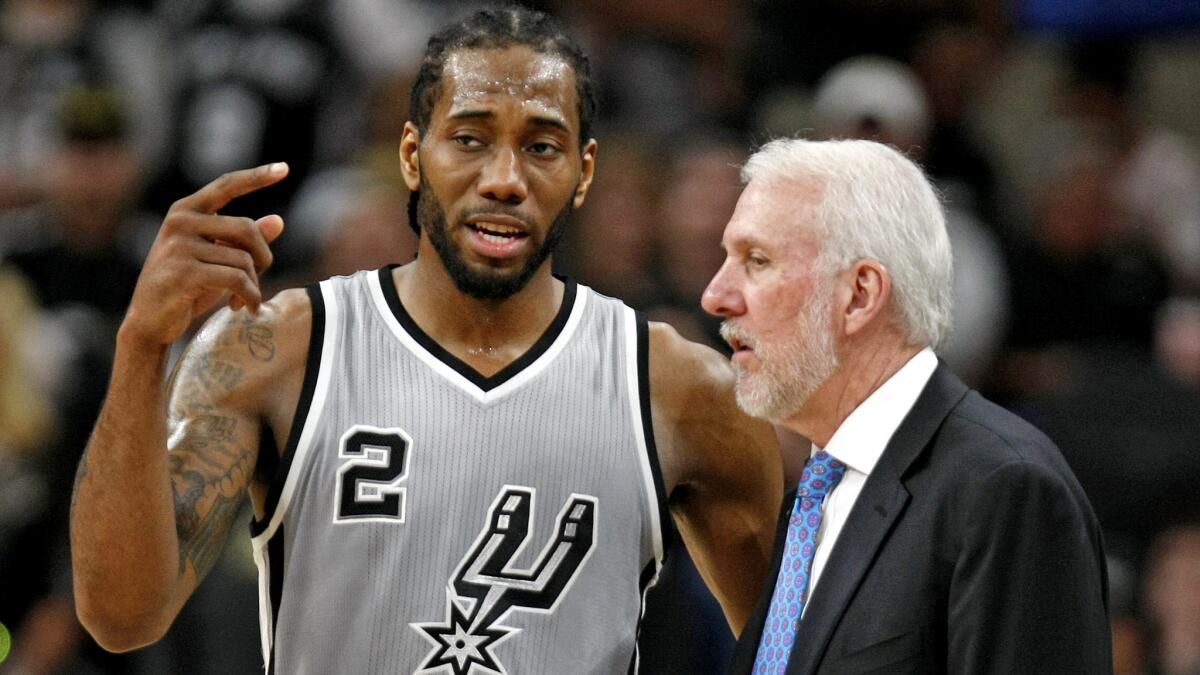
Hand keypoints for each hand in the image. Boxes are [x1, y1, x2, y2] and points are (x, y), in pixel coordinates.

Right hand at [122, 163, 288, 346]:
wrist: (149, 322)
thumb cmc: (186, 288)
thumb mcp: (216, 261)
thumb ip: (243, 241)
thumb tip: (278, 221)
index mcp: (185, 211)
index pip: (226, 186)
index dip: (256, 177)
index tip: (284, 168)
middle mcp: (180, 222)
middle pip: (247, 229)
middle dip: (262, 258)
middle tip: (258, 281)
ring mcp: (179, 246)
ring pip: (243, 259)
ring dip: (254, 285)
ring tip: (246, 301)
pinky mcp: (183, 273)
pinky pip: (236, 279)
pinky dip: (250, 296)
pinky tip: (246, 309)